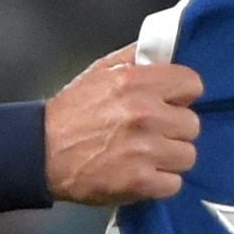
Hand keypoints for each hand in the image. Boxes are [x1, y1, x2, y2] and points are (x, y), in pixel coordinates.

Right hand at [45, 46, 201, 205]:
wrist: (41, 152)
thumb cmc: (73, 111)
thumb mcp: (101, 70)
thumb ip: (137, 58)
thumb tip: (167, 50)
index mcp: (137, 82)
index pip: (192, 84)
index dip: (182, 95)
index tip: (170, 104)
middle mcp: (145, 114)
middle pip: (192, 124)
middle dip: (174, 130)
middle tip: (152, 133)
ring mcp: (144, 150)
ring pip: (187, 156)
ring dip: (170, 159)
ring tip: (146, 156)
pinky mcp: (139, 182)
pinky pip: (174, 184)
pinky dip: (160, 183)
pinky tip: (141, 175)